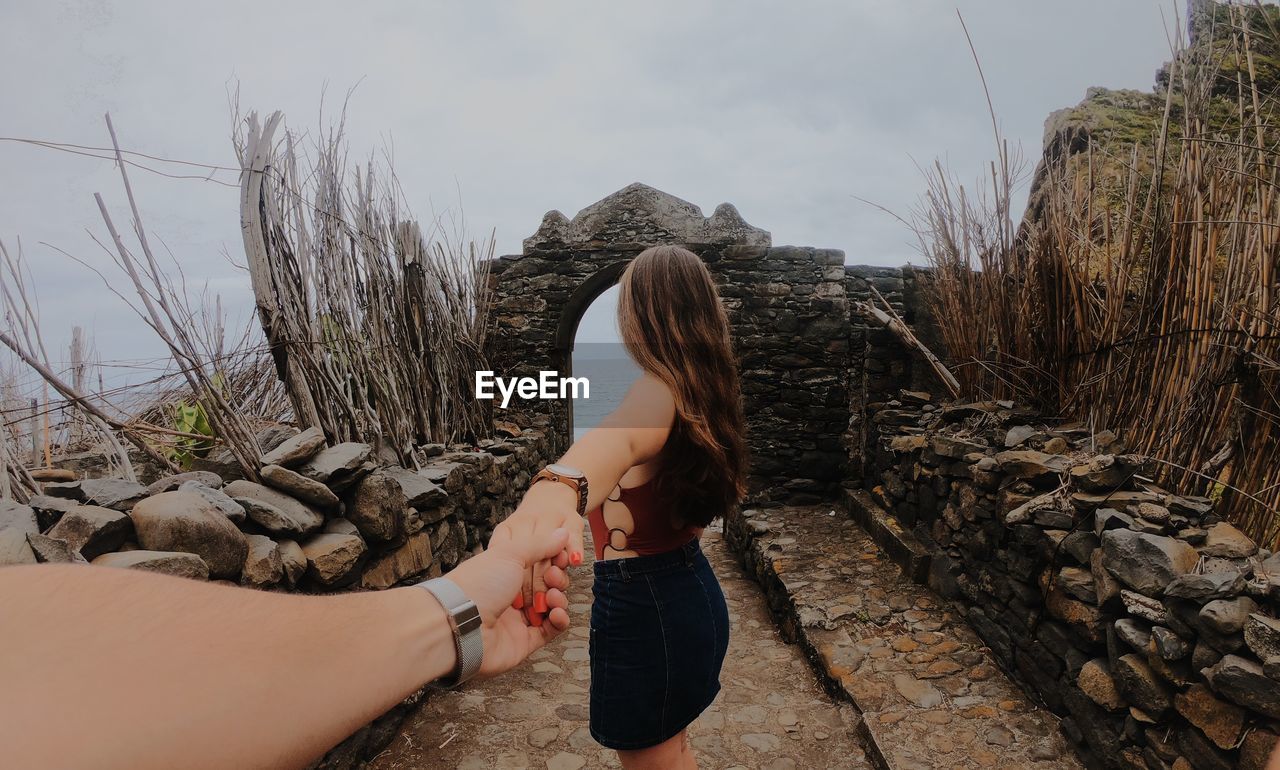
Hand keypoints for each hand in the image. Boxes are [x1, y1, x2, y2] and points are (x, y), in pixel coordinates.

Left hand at [447, 525, 571, 677]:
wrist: (460, 625)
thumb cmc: (478, 585)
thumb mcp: (510, 553)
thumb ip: (539, 544)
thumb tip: (562, 534)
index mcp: (503, 572)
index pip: (535, 564)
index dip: (552, 560)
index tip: (561, 556)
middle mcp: (509, 595)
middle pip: (545, 586)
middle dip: (556, 580)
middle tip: (554, 576)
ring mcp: (516, 619)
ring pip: (549, 608)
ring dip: (559, 599)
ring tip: (554, 596)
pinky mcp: (523, 642)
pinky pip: (549, 631)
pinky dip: (559, 621)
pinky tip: (557, 613)